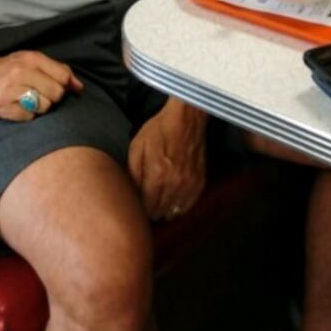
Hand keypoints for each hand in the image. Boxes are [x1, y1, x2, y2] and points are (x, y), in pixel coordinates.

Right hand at [0, 50, 82, 121]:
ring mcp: (11, 88)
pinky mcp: (2, 105)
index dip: (64, 86)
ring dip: (40, 108)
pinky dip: (26, 115)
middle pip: (57, 93)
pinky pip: (29, 116)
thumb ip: (57, 70)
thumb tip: (79, 88)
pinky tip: (17, 107)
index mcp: (32, 58)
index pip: (63, 76)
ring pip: (45, 106)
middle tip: (39, 96)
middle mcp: (22, 71)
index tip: (56, 88)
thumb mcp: (31, 62)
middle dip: (52, 98)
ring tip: (27, 101)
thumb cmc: (8, 70)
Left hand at [128, 99, 205, 220]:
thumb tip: (131, 194)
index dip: (138, 208)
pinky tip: (172, 197)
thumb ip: (132, 173)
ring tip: (158, 199)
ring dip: (164, 209)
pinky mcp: (200, 182)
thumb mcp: (137, 147)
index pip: (146, 208)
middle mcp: (175, 183)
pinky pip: (187, 205)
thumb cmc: (159, 130)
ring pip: (174, 212)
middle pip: (160, 212)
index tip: (136, 202)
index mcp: (157, 175)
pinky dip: (179, 205)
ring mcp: (189, 184)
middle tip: (146, 199)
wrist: (186, 118)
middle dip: (150, 209)